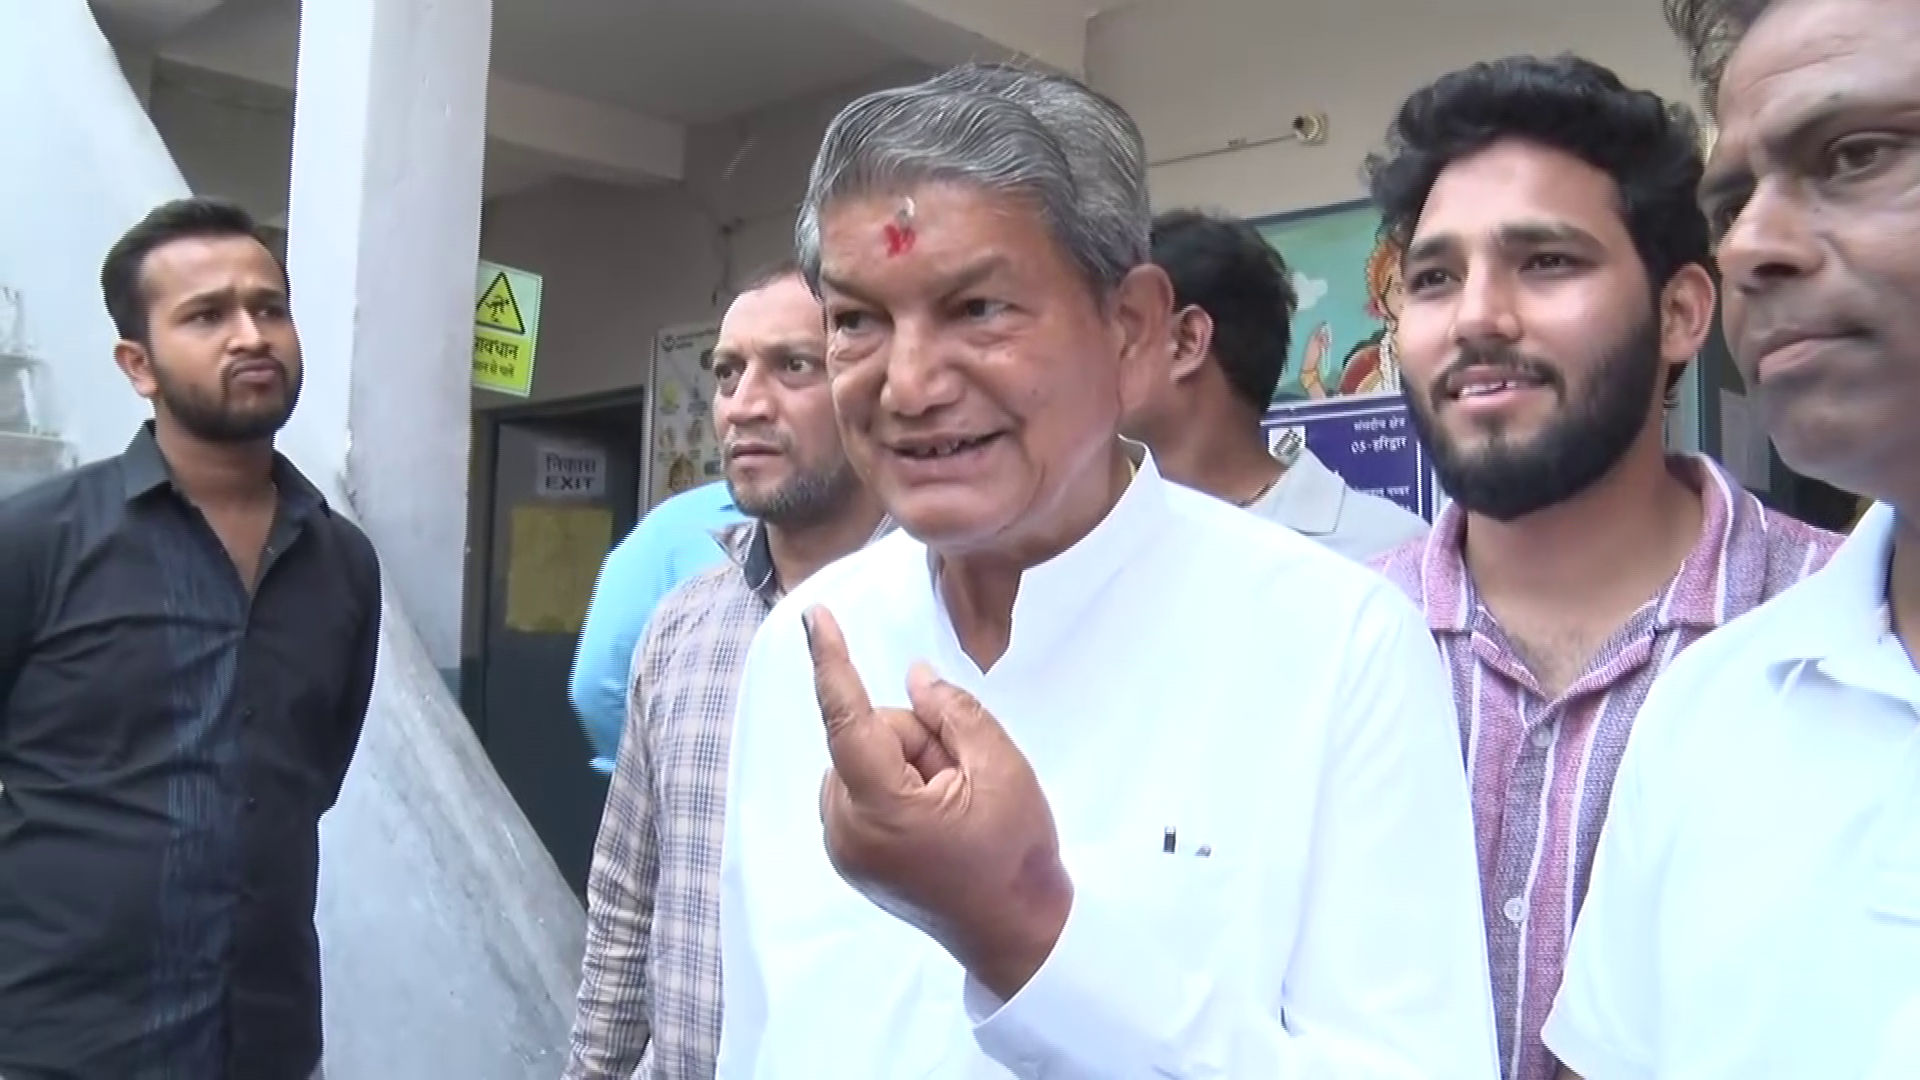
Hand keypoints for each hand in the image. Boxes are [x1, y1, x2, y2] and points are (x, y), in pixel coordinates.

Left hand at [804, 605, 1072, 998]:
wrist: (1016, 933)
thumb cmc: (1014, 855)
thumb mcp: (1001, 768)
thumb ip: (953, 712)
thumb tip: (913, 678)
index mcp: (879, 809)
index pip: (847, 718)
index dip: (831, 661)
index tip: (814, 616)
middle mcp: (845, 828)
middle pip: (870, 735)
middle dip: (917, 741)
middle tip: (965, 782)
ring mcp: (843, 847)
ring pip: (868, 760)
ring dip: (911, 765)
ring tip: (956, 806)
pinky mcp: (849, 855)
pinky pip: (865, 788)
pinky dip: (898, 787)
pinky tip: (937, 820)